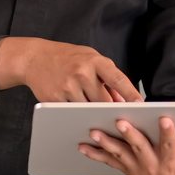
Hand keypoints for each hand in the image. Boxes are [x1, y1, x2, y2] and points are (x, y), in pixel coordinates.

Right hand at [0, 37, 141, 101]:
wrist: (34, 58)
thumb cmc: (67, 58)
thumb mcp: (90, 58)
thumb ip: (108, 77)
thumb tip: (123, 100)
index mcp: (94, 61)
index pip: (119, 79)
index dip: (131, 94)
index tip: (141, 105)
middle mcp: (82, 72)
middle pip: (104, 101)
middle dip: (110, 109)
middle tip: (115, 116)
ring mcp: (67, 86)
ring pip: (88, 109)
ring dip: (91, 111)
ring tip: (89, 105)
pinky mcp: (55, 99)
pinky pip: (72, 113)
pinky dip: (75, 112)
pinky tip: (72, 105)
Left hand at [79, 116, 174, 174]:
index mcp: (172, 164)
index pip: (170, 147)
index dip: (168, 134)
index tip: (165, 119)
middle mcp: (153, 167)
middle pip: (140, 148)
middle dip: (130, 135)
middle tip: (121, 122)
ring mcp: (138, 169)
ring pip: (121, 154)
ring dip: (107, 143)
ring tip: (93, 132)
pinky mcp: (129, 170)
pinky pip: (111, 161)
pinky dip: (97, 154)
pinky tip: (82, 146)